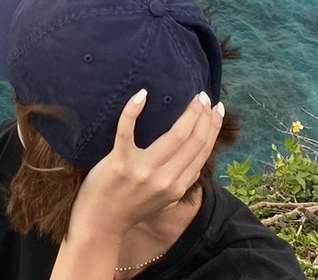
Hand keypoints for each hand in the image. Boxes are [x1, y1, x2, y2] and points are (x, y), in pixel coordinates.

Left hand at [67, 89, 224, 241]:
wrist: (101, 224)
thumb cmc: (130, 207)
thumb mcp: (164, 198)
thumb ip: (179, 179)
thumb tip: (194, 156)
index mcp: (177, 186)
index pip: (202, 152)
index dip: (212, 128)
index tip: (216, 110)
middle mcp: (164, 179)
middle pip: (192, 141)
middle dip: (203, 116)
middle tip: (204, 97)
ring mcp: (142, 171)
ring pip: (173, 136)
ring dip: (187, 113)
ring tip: (192, 97)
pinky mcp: (118, 163)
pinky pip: (126, 131)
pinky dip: (133, 111)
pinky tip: (142, 95)